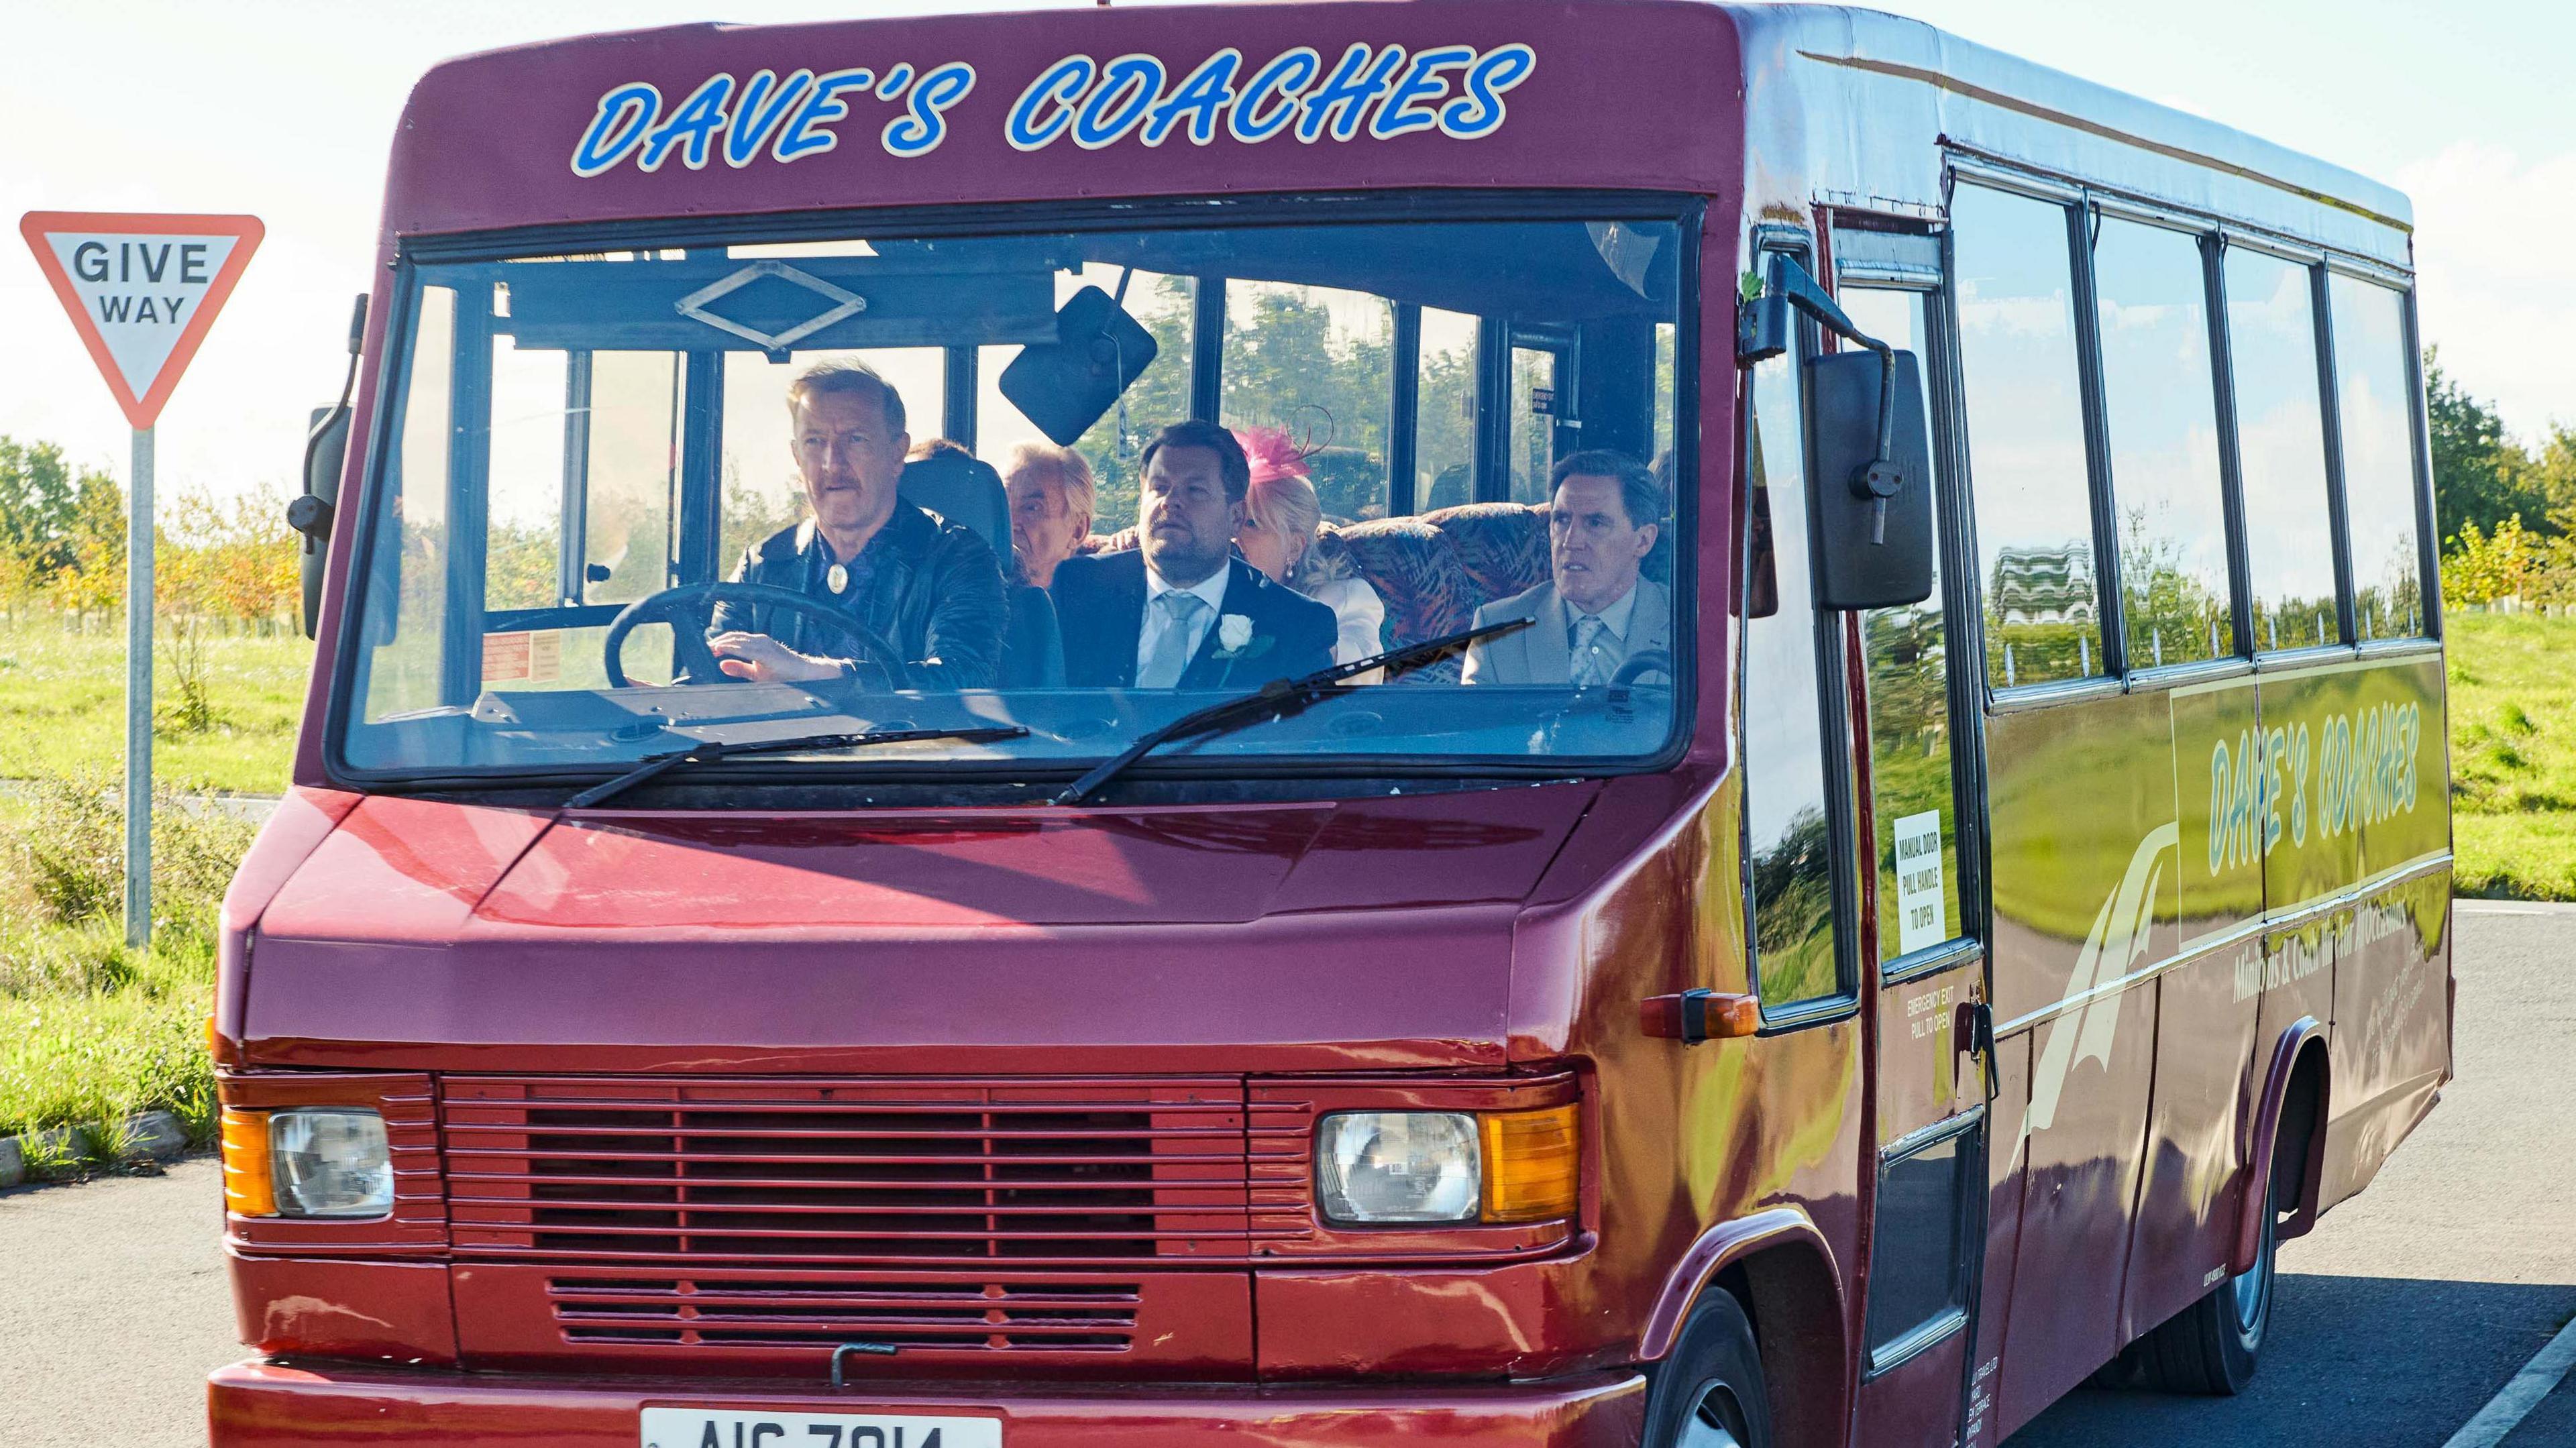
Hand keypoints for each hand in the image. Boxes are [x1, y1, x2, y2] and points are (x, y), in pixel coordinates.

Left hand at [708, 631, 840, 682]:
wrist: (803, 673)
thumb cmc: (783, 674)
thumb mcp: (756, 673)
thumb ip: (740, 668)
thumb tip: (721, 665)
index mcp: (758, 644)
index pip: (735, 640)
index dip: (721, 643)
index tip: (708, 649)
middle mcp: (760, 641)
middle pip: (734, 637)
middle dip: (718, 642)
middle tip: (705, 649)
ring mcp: (764, 644)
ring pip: (738, 640)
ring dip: (722, 643)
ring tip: (710, 649)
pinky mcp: (767, 652)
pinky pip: (746, 648)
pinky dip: (732, 648)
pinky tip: (722, 650)